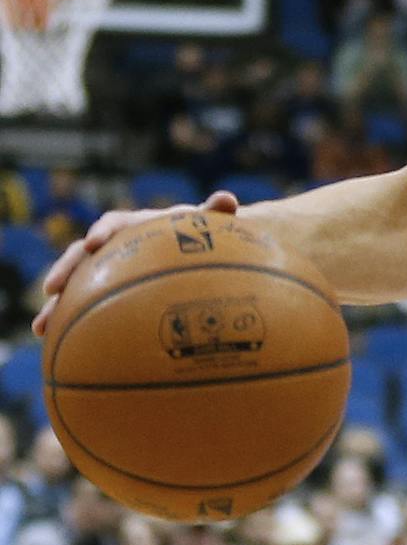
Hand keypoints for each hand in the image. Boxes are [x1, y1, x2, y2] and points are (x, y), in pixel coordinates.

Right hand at [33, 191, 239, 337]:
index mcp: (138, 226)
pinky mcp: (107, 291)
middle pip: (83, 255)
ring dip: (57, 305)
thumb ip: (214, 213)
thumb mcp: (208, 226)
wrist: (199, 251)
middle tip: (52, 288)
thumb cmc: (203, 236)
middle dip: (66, 270)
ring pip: (76, 285)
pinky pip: (85, 307)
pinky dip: (71, 322)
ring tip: (41, 327)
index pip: (116, 223)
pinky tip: (56, 344)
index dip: (103, 231)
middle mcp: (116, 246)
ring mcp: (109, 270)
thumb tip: (227, 199)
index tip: (95, 242)